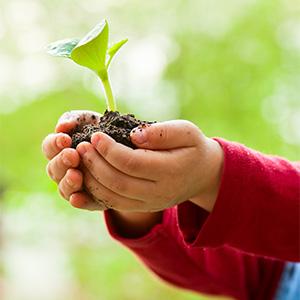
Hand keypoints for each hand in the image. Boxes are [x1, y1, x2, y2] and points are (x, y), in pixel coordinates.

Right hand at [42, 110, 107, 210]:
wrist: (129, 149)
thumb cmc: (104, 133)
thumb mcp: (91, 121)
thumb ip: (75, 119)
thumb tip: (62, 126)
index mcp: (62, 149)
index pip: (49, 147)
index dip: (54, 144)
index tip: (65, 138)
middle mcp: (65, 169)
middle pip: (54, 169)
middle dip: (62, 162)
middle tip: (72, 155)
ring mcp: (77, 186)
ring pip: (64, 188)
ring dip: (67, 182)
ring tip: (76, 175)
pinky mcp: (92, 199)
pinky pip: (83, 203)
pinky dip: (79, 201)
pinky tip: (78, 197)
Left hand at [78, 120, 223, 211]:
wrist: (202, 174)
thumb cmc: (192, 148)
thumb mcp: (187, 132)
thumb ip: (162, 133)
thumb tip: (134, 135)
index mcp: (171, 171)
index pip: (132, 163)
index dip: (110, 149)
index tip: (96, 135)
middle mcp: (160, 192)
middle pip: (118, 182)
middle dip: (95, 164)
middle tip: (82, 146)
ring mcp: (150, 203)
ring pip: (112, 197)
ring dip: (92, 179)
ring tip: (81, 159)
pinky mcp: (143, 207)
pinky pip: (115, 204)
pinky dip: (97, 192)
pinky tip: (88, 176)